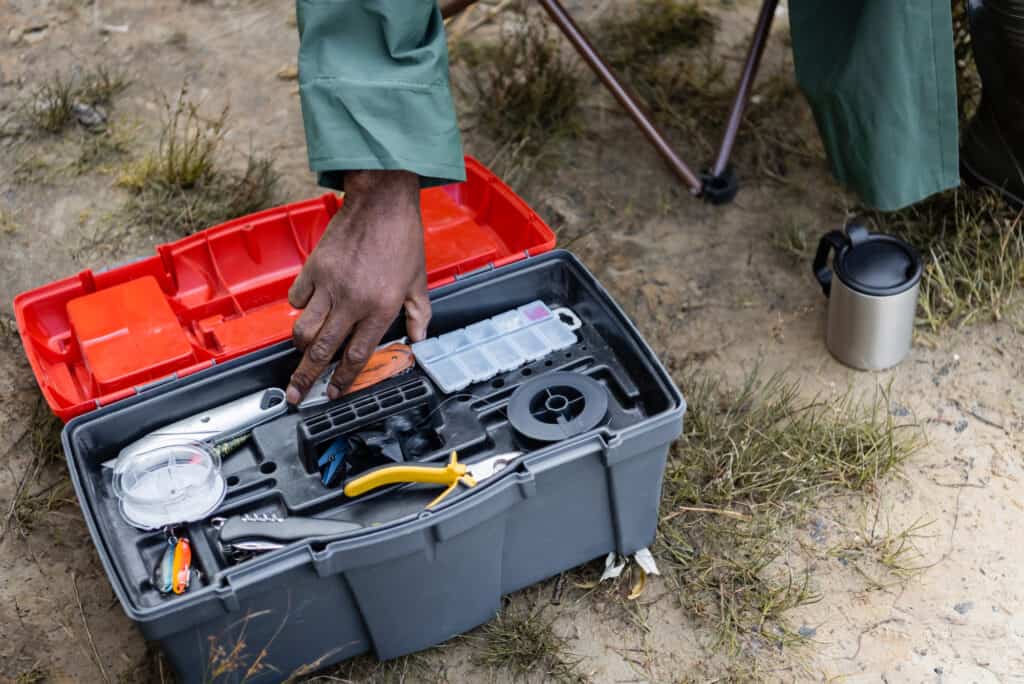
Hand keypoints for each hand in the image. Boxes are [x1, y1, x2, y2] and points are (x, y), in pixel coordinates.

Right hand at [285, 169, 429, 403]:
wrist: (381, 202)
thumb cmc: (402, 239)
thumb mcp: (419, 281)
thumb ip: (418, 313)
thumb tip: (418, 339)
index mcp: (380, 309)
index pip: (356, 356)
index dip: (342, 380)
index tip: (332, 394)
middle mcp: (352, 302)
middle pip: (322, 351)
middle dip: (306, 377)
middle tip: (295, 394)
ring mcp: (329, 285)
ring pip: (303, 328)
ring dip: (301, 346)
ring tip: (301, 354)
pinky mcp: (313, 268)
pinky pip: (297, 298)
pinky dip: (299, 307)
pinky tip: (306, 308)